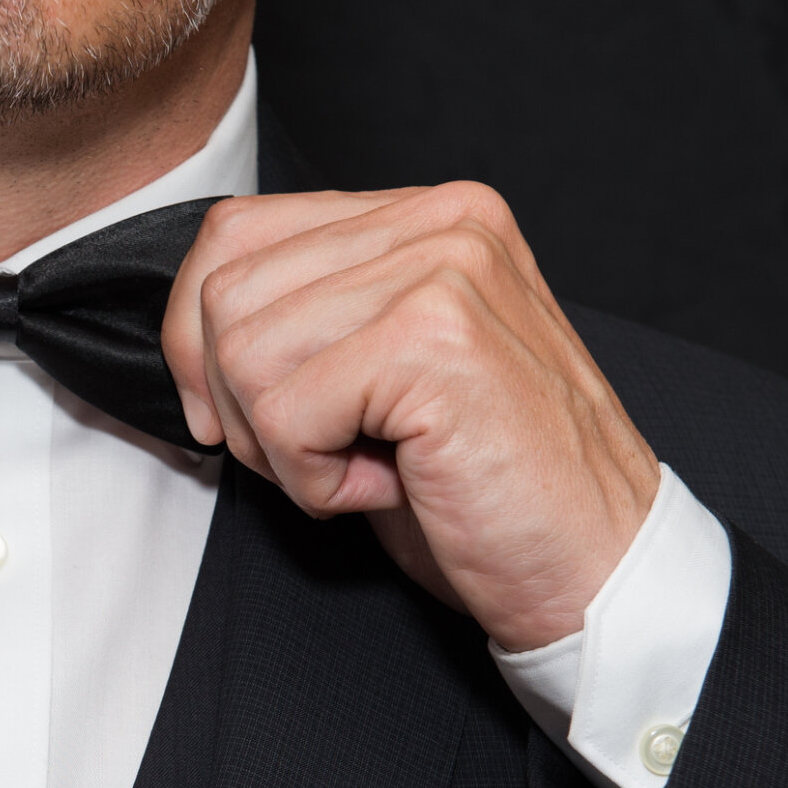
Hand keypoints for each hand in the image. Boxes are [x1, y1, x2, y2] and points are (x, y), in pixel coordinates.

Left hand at [163, 181, 659, 652]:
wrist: (597, 570)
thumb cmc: (486, 489)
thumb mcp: (381, 375)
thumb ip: (309, 316)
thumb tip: (190, 324)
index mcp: (427, 216)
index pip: (237, 232)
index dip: (197, 338)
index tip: (228, 417)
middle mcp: (441, 222)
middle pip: (225, 290)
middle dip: (235, 400)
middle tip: (320, 456)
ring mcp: (443, 271)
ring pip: (244, 350)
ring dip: (279, 445)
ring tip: (367, 468)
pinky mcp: (435, 340)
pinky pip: (286, 412)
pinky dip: (313, 480)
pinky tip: (390, 486)